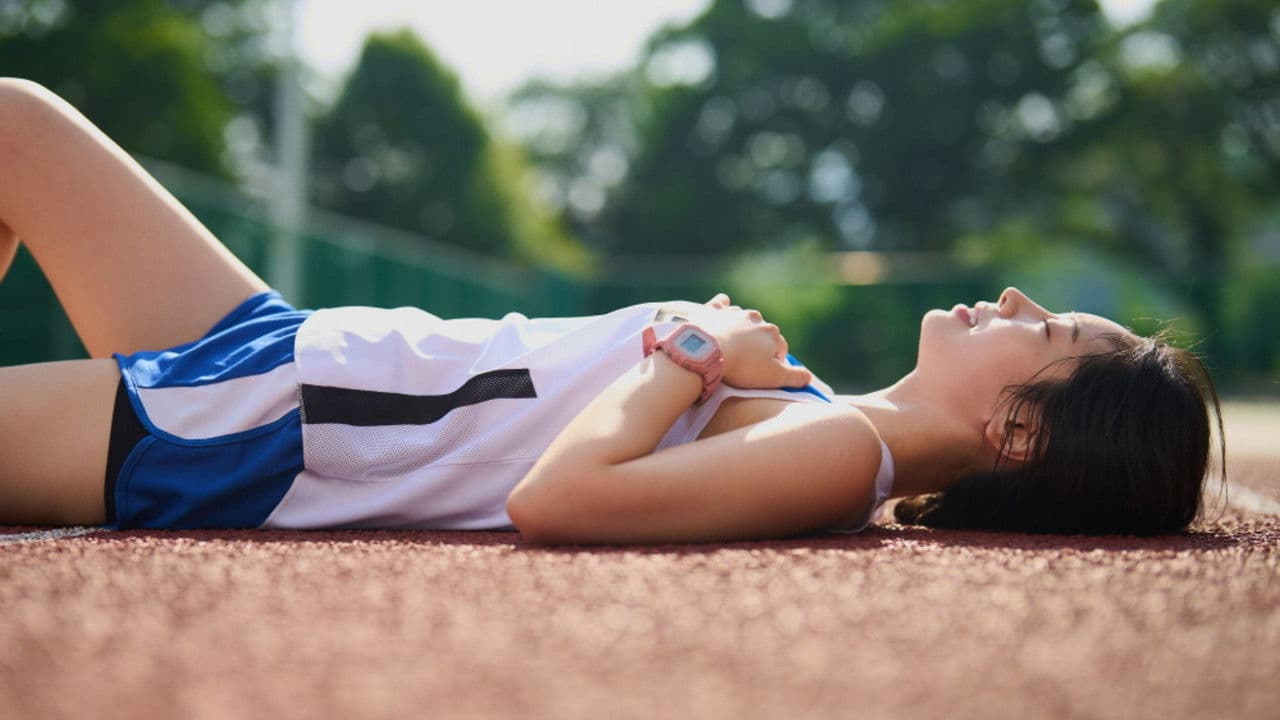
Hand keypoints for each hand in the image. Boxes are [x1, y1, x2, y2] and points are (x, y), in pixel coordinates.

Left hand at [684, 295, 810, 389]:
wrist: (708, 351)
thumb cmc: (742, 366)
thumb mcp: (774, 378)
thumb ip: (795, 377)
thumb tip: (808, 376)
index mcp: (772, 333)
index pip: (780, 347)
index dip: (775, 362)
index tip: (764, 372)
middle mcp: (756, 318)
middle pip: (762, 332)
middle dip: (757, 345)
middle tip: (746, 362)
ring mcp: (734, 312)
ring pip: (742, 319)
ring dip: (740, 329)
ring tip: (731, 346)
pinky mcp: (714, 310)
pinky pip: (721, 304)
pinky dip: (721, 307)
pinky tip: (720, 312)